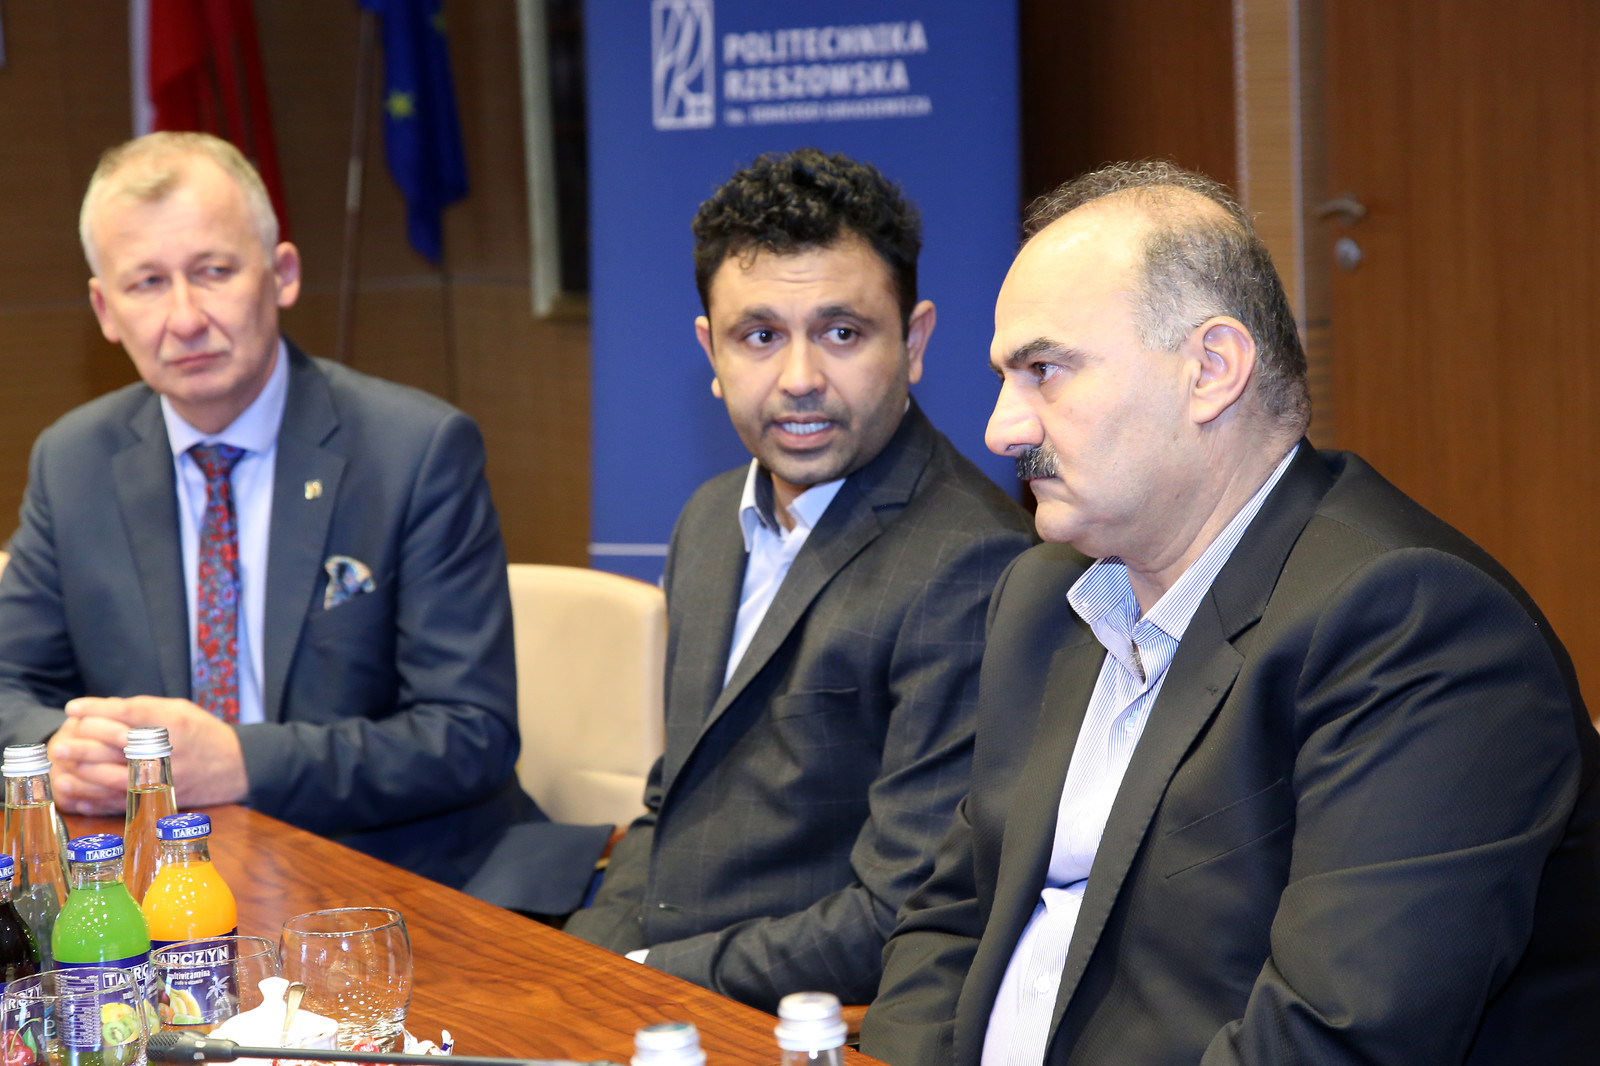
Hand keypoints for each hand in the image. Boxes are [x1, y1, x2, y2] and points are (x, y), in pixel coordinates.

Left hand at [57, 696, 249, 809]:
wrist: (235, 766)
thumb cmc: (203, 734)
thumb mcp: (181, 710)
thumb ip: (144, 710)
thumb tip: (101, 710)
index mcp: (174, 724)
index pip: (128, 714)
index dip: (96, 710)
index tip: (72, 708)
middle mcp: (168, 752)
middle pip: (117, 746)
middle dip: (84, 742)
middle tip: (60, 742)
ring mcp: (163, 779)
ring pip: (114, 778)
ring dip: (83, 773)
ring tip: (61, 767)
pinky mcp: (160, 799)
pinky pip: (121, 802)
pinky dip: (95, 799)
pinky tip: (76, 793)